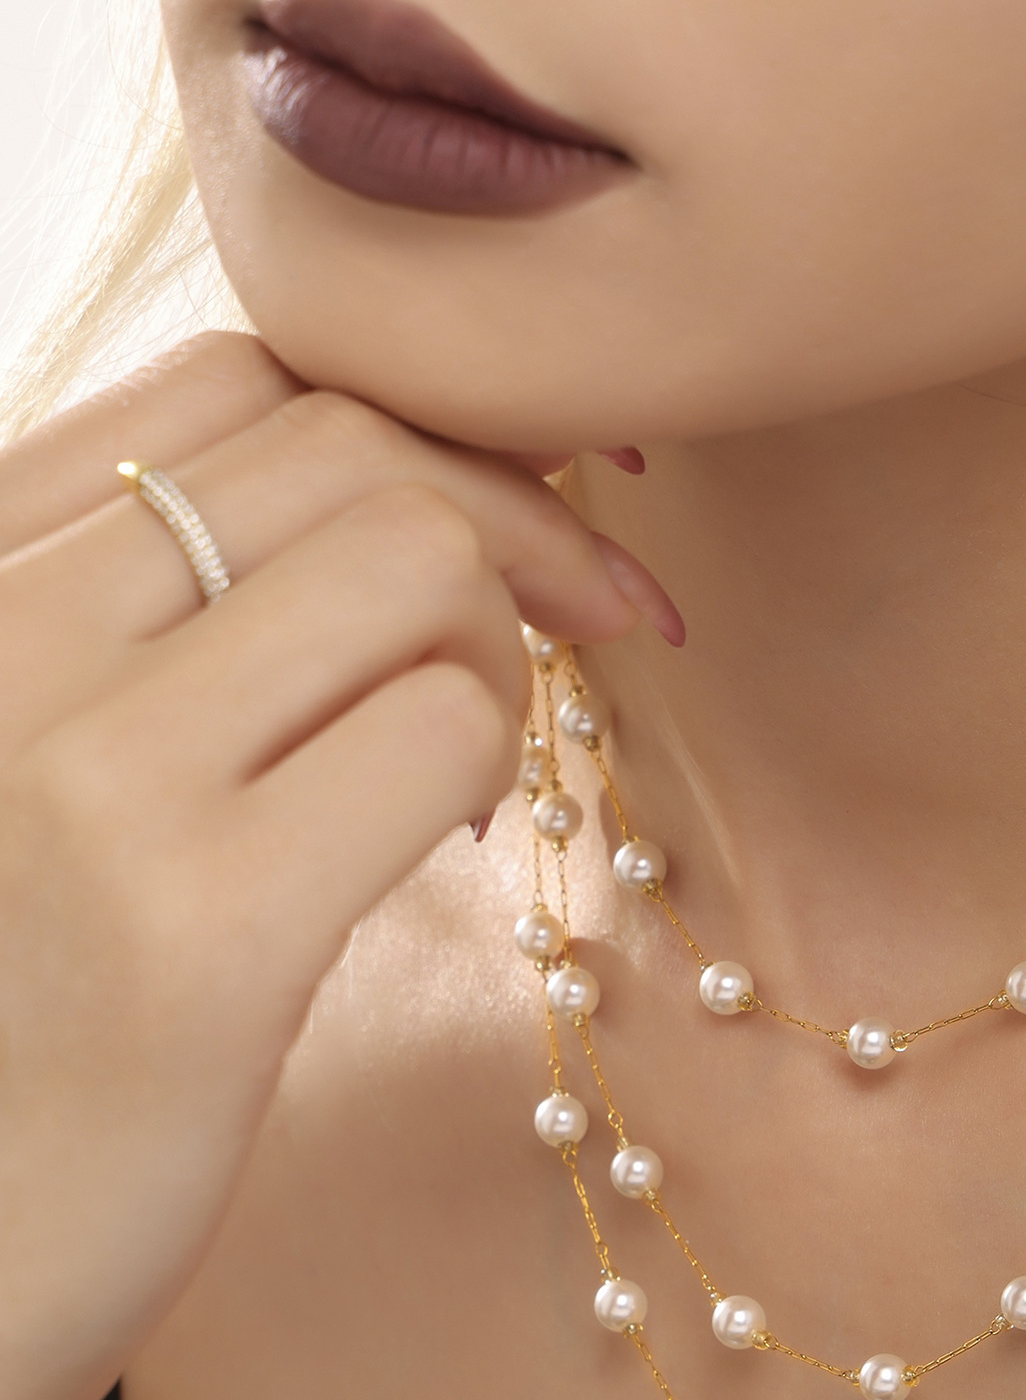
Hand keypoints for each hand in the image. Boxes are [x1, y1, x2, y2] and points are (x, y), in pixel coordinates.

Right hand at [0, 332, 645, 1399]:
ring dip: (502, 641)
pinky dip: (490, 756)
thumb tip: (389, 540)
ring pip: (414, 558)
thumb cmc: (5, 1011)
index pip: (233, 388)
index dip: (423, 428)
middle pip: (349, 449)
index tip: (528, 507)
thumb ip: (157, 637)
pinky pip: (441, 726)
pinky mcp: (198, 927)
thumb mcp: (34, 766)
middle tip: (593, 612)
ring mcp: (86, 776)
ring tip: (460, 760)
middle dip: (516, 516)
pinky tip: (440, 836)